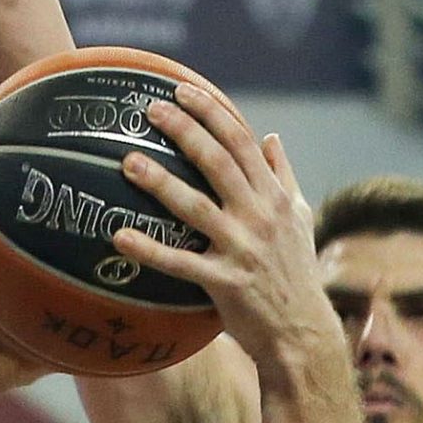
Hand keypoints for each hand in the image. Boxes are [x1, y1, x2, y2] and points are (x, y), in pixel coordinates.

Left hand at [112, 87, 336, 367]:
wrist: (302, 331)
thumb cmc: (296, 273)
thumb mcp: (299, 218)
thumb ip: (283, 176)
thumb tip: (272, 137)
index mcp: (274, 196)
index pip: (241, 142)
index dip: (211, 113)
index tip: (182, 91)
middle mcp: (259, 216)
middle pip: (218, 162)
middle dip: (184, 131)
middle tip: (149, 110)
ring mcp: (242, 248)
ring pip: (195, 206)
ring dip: (160, 182)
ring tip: (127, 162)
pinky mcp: (225, 283)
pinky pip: (180, 263)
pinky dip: (150, 250)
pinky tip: (120, 236)